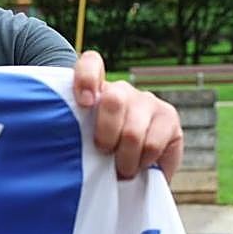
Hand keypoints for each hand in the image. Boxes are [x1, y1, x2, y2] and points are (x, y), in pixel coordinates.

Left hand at [73, 50, 183, 181]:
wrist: (137, 170)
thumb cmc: (100, 157)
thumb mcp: (82, 144)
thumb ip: (75, 135)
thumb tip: (63, 145)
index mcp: (93, 91)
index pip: (90, 63)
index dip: (86, 79)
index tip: (85, 103)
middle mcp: (121, 90)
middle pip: (113, 101)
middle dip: (105, 137)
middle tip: (103, 153)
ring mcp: (147, 100)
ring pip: (132, 132)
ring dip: (124, 159)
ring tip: (122, 169)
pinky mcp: (168, 116)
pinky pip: (152, 144)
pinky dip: (143, 162)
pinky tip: (140, 165)